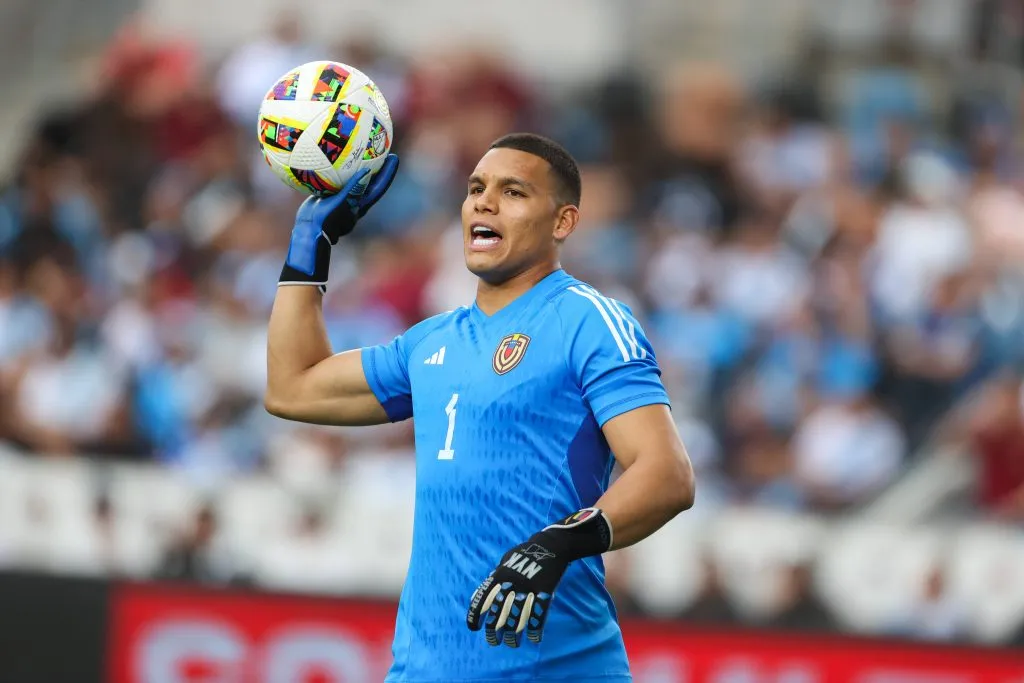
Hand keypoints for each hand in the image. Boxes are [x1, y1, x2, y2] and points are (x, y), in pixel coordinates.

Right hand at [281, 154, 398, 285]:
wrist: (309, 231)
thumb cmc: (327, 221)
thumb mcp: (341, 203)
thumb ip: (352, 189)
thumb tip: (367, 171)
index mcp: (362, 203)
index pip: (379, 185)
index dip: (388, 172)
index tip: (394, 157)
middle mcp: (355, 200)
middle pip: (371, 180)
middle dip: (378, 165)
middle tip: (381, 147)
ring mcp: (343, 198)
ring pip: (354, 179)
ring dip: (359, 165)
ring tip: (360, 148)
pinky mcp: (331, 196)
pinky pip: (338, 179)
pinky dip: (339, 170)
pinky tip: (333, 156)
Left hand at [466, 508, 611, 647]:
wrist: (549, 545)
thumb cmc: (523, 554)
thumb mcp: (503, 562)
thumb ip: (491, 580)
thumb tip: (475, 598)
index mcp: (499, 576)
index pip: (482, 599)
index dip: (475, 615)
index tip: (473, 628)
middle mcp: (511, 585)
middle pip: (498, 614)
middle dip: (493, 631)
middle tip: (493, 641)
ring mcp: (528, 589)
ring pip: (517, 619)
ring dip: (513, 635)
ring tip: (512, 644)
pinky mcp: (545, 593)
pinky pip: (538, 615)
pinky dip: (535, 630)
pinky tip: (534, 638)